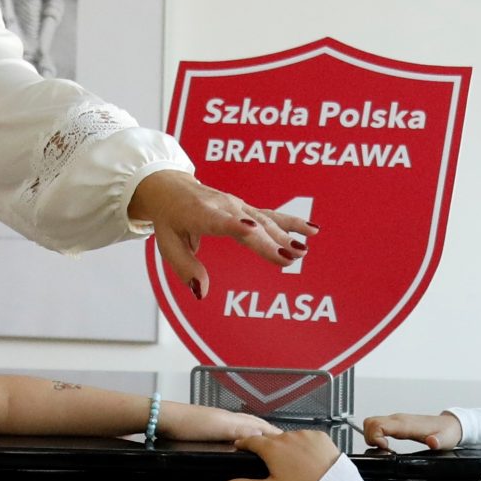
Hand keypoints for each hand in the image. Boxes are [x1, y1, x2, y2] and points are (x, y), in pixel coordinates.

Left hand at [129, 170, 314, 299]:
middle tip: (289, 257)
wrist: (171, 187)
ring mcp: (238, 205)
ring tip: (303, 251)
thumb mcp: (168, 244)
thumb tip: (200, 292)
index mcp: (200, 213)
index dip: (235, 225)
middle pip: (250, 225)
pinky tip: (313, 231)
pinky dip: (292, 223)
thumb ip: (185, 268)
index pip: (219, 220)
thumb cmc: (170, 219)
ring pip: (265, 220)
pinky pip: (272, 215)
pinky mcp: (247, 208)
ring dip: (285, 235)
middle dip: (269, 241)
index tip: (251, 230)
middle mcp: (223, 206)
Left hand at [158, 402, 277, 443]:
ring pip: (244, 427)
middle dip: (269, 432)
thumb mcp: (221, 429)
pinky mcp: (209, 429)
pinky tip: (238, 443)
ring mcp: (219, 423)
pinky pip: (233, 432)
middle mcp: (230, 419)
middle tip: (282, 442)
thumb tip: (264, 438)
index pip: (262, 427)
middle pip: (255, 424)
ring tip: (266, 442)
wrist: (166, 420)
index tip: (289, 442)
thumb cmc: (191, 424)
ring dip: (257, 433)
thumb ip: (243, 432)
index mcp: (236, 420)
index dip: (275, 434)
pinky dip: (242, 437)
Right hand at [223, 429, 341, 480]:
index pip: (251, 440)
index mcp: (271, 448)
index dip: (244, 443)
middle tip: (268, 459)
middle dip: (267, 446)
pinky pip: (306, 438)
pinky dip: (304, 445)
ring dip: (287, 446)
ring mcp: (304, 434)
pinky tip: (307, 458)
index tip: (240, 446)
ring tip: (290, 461)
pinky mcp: (319, 436)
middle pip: (270, 439)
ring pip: (289, 438)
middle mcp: (286, 436)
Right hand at [362, 409, 463, 451]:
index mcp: (406, 424)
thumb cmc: (446, 432)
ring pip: (371, 423)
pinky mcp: (397, 424)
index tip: (383, 448)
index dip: (374, 437)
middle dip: (369, 438)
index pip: (378, 424)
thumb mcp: (445, 440)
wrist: (451, 425)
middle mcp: (398, 420)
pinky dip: (376, 435)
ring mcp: (397, 421)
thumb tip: (432, 442)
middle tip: (380, 450)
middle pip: (370, 422)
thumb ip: (438, 441)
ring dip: (371, 436)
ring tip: (382, 448)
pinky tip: (385, 445)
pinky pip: (378, 426)